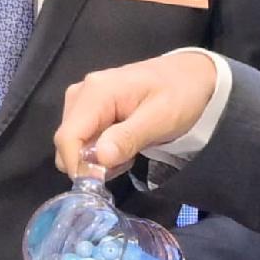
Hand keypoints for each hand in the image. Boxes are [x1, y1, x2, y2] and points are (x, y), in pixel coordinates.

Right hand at [56, 49, 221, 180]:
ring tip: (129, 152)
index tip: (99, 182)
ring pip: (74, 143)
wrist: (192, 76)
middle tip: (125, 162)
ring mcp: (83, 99)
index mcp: (96, 92)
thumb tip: (99, 158)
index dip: (78, 165)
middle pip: (67, 141)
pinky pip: (82, 138)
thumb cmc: (181, 95)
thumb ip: (128, 137)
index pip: (67, 136)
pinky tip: (123, 145)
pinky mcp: (90, 108)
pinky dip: (99, 150)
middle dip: (90, 162)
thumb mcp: (160, 119)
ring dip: (96, 158)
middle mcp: (82, 93)